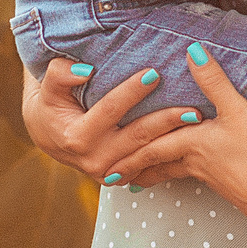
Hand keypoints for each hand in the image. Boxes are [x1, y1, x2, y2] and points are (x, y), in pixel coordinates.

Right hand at [21, 58, 198, 182]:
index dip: (131, 91)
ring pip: (149, 154)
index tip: (154, 73)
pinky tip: (192, 140)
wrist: (48, 134)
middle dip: (167, 121)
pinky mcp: (121, 177)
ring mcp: (109, 173)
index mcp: (77, 138)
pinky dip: (170, 153)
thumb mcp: (46, 88)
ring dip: (175, 139)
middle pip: (138, 137)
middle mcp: (94, 160)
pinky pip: (150, 165)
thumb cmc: (49, 105)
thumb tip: (84, 70)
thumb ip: (60, 75)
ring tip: (199, 122)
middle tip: (193, 107)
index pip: (110, 110)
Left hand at [111, 47, 246, 224]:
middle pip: (156, 163)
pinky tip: (185, 178)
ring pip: (171, 174)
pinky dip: (176, 177)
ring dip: (151, 177)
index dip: (129, 149)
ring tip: (135, 184)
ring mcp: (209, 176)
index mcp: (191, 143)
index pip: (152, 145)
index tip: (105, 158)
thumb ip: (213, 81)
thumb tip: (192, 50)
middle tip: (108, 179)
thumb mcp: (237, 111)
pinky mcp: (225, 186)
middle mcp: (194, 161)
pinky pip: (191, 178)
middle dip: (132, 168)